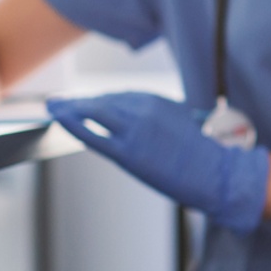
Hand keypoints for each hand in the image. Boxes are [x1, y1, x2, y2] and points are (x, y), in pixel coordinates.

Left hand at [47, 92, 268, 233]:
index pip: (119, 96)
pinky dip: (72, 123)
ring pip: (93, 112)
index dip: (97, 99)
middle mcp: (144, 109)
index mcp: (158, 101)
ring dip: (70, 108)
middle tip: (59, 101)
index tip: (84, 100)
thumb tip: (146, 127)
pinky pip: (92, 134)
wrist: (216, 173)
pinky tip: (58, 118)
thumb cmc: (204, 156)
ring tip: (54, 107)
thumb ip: (160, 120)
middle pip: (102, 101)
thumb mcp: (182, 125)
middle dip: (78, 100)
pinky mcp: (128, 152)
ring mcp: (134, 129)